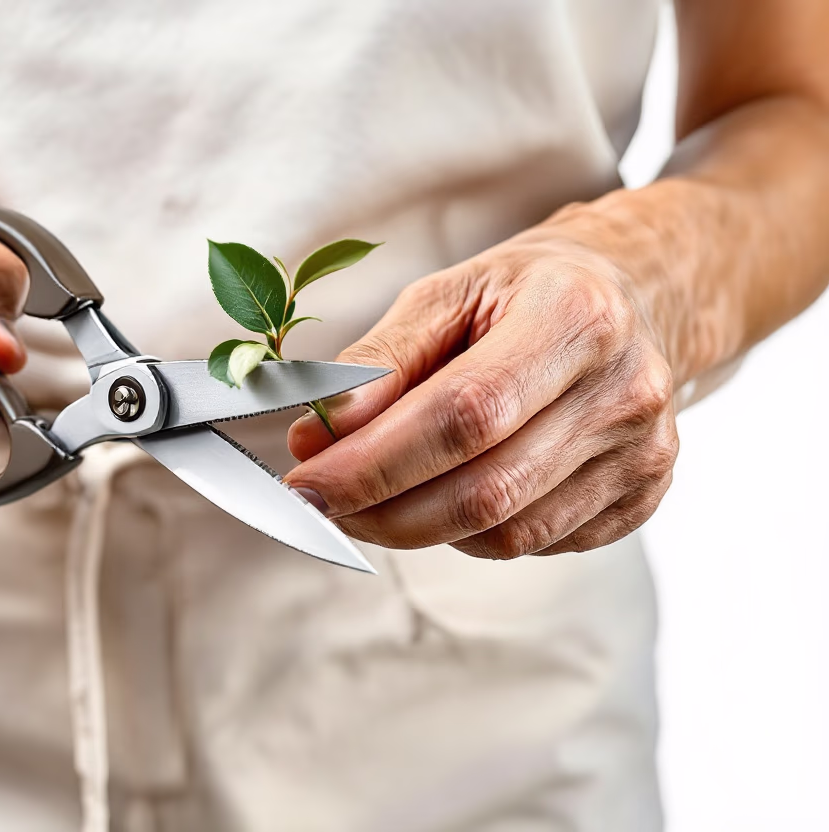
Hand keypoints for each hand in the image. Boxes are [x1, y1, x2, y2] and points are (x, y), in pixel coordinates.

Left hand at [283, 218, 679, 557]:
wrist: (628, 300)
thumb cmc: (520, 295)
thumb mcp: (445, 294)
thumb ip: (378, 362)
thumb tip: (317, 436)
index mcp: (574, 316)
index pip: (462, 415)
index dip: (374, 462)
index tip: (307, 483)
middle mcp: (625, 390)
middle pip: (485, 490)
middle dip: (382, 510)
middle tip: (322, 503)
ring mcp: (643, 453)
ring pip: (506, 533)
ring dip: (418, 529)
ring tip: (376, 496)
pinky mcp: (643, 499)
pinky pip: (535, 545)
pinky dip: (470, 534)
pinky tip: (447, 495)